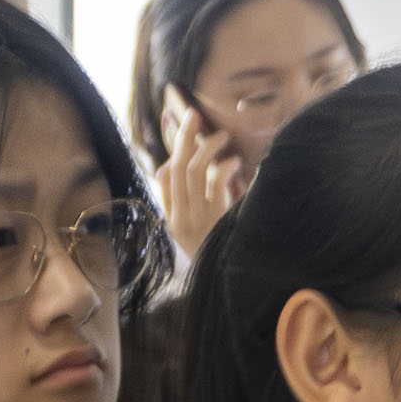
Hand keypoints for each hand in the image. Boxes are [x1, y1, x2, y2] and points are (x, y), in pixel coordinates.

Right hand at [158, 118, 248, 266]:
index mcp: (174, 219)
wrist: (229, 287)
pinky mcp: (215, 222)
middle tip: (194, 114)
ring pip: (192, 171)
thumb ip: (198, 199)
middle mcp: (180, 218)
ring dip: (207, 148)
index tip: (180, 123)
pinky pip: (215, 186)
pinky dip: (224, 168)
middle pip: (176, 167)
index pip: (165, 176)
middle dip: (183, 136)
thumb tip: (183, 166)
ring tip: (222, 137)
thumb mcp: (203, 229)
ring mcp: (196, 220)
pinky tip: (235, 163)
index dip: (171, 147)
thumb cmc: (220, 254)